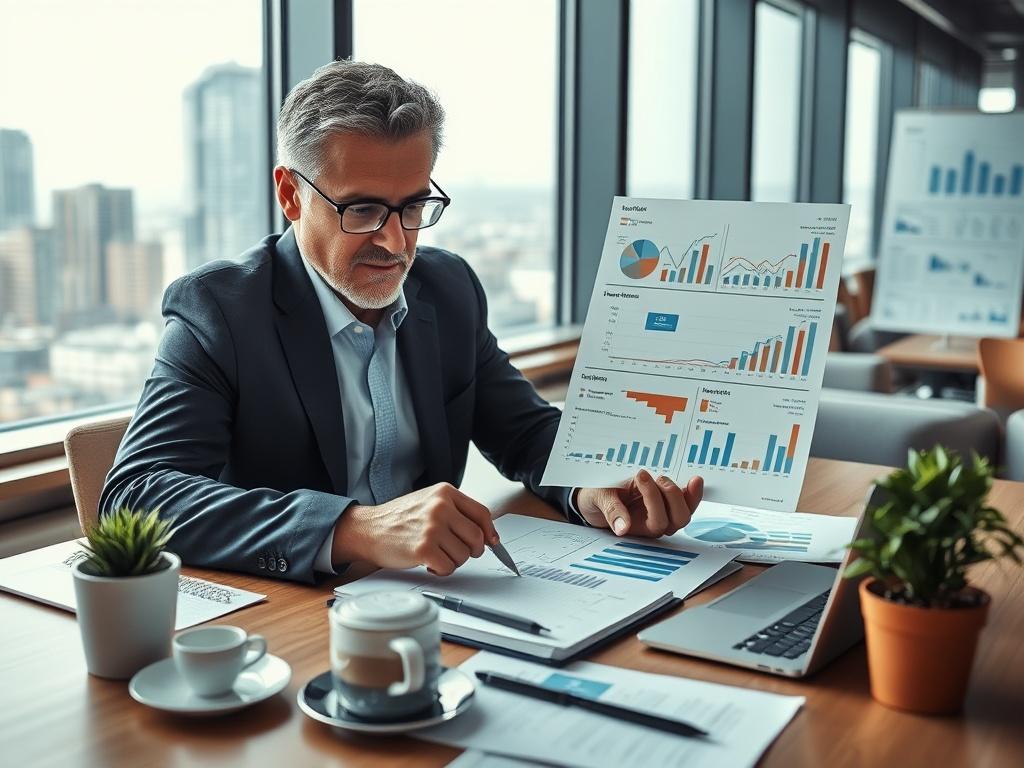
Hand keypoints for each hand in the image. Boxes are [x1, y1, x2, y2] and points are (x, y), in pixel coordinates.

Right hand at [332, 483, 498, 575]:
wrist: (368, 528)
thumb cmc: (399, 518)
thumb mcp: (429, 501)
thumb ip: (455, 512)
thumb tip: (486, 533)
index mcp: (445, 492)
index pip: (482, 513)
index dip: (489, 532)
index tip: (492, 542)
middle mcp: (440, 507)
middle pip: (477, 537)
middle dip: (471, 551)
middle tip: (459, 553)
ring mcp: (432, 527)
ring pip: (464, 555)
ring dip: (453, 561)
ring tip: (437, 555)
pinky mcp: (424, 548)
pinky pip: (449, 567)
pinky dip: (442, 571)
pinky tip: (429, 564)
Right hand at [574, 471, 702, 537]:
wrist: (597, 493)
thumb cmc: (599, 497)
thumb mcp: (600, 500)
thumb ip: (612, 511)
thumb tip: (622, 528)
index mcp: (638, 526)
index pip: (657, 521)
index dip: (654, 500)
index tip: (639, 476)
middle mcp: (654, 523)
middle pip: (677, 520)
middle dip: (671, 496)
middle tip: (656, 477)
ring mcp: (664, 514)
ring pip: (684, 513)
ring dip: (679, 493)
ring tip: (662, 477)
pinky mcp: (669, 503)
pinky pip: (687, 503)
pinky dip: (692, 492)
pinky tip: (694, 480)